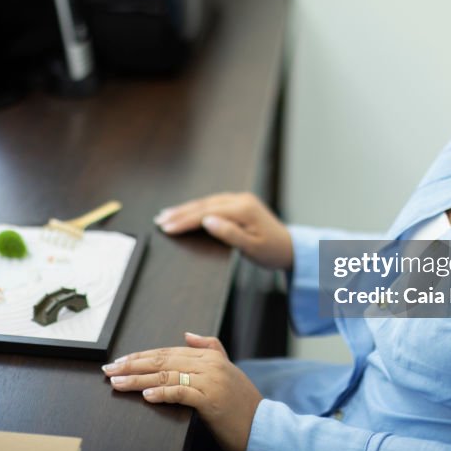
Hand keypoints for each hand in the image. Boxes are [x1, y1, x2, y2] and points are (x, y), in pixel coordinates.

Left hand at [104, 332, 262, 450]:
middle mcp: (209, 365)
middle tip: (110, 370)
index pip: (168, 351)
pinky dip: (163, 392)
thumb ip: (210, 348)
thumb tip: (188, 334)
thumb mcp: (228, 370)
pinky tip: (146, 395)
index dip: (141, 356)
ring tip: (118, 383)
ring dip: (138, 380)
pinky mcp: (211, 400)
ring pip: (167, 375)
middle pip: (163, 360)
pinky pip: (182, 392)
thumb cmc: (242, 404)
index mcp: (210, 356)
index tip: (120, 361)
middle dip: (133, 365)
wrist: (263, 427)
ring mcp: (211, 381)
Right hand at [154, 192, 292, 270]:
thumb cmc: (272, 251)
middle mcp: (241, 200)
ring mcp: (240, 199)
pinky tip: (185, 211)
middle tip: (159, 220)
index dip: (185, 220)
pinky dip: (196, 207)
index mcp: (243, 209)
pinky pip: (213, 202)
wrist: (290, 247)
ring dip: (185, 208)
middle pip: (204, 204)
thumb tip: (207, 221)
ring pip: (206, 202)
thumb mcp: (251, 247)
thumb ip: (229, 233)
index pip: (206, 213)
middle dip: (180, 212)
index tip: (167, 227)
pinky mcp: (239, 203)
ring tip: (166, 214)